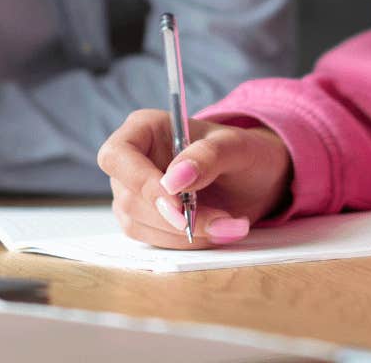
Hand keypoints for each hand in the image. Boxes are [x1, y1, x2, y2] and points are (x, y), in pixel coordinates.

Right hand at [96, 110, 292, 249]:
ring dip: (185, 234)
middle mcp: (132, 161)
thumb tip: (174, 179)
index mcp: (145, 129)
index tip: (177, 203)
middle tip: (219, 220)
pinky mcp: (146, 221)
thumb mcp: (235, 146)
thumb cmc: (241, 152)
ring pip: (139, 224)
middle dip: (173, 217)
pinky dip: (188, 242)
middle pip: (129, 197)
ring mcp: (135, 193)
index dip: (139, 181)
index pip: (117, 155)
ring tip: (228, 224)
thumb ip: (207, 156)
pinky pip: (155, 240)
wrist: (254, 179)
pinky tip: (217, 231)